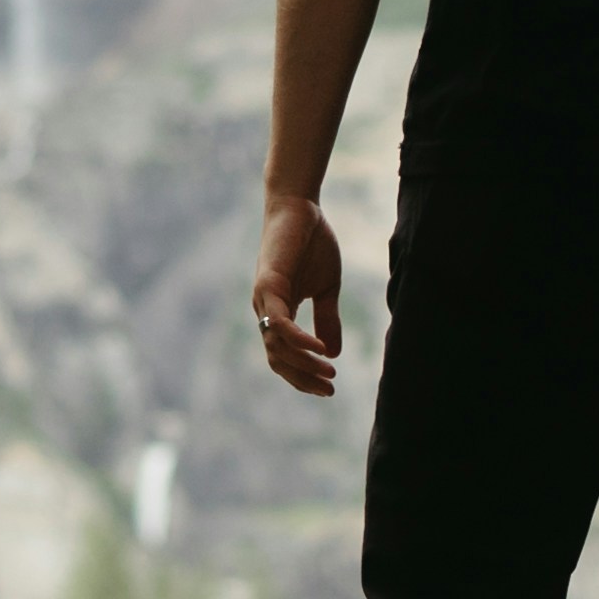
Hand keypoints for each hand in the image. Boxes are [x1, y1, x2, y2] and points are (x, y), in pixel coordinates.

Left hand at [249, 197, 349, 396]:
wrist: (301, 209)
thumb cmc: (312, 244)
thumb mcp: (326, 289)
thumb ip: (327, 319)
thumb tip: (334, 354)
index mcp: (277, 314)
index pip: (284, 357)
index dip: (303, 376)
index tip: (329, 388)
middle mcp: (265, 311)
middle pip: (278, 359)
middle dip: (303, 378)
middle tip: (330, 389)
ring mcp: (264, 299)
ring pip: (277, 346)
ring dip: (303, 363)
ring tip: (330, 372)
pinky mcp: (268, 284)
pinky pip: (280, 322)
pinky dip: (298, 339)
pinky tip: (320, 348)